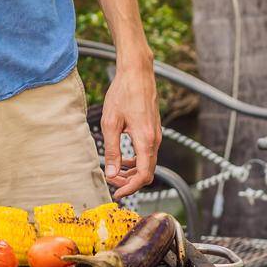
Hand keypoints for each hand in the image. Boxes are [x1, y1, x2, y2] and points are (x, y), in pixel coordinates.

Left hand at [99, 53, 159, 199]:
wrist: (137, 72)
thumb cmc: (123, 93)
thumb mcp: (111, 123)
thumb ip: (112, 150)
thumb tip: (112, 174)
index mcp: (146, 140)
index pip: (143, 176)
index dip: (130, 188)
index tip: (116, 193)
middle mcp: (155, 140)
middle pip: (147, 172)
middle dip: (129, 182)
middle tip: (111, 182)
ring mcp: (156, 135)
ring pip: (147, 163)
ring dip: (132, 172)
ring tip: (114, 172)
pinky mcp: (154, 130)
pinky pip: (147, 153)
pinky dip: (136, 161)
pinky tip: (122, 158)